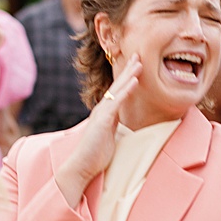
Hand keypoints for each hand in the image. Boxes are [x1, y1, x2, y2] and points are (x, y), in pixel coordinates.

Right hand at [55, 55, 142, 204]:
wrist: (81, 165)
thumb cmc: (95, 154)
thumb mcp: (108, 136)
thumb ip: (113, 126)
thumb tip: (120, 124)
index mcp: (105, 113)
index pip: (117, 92)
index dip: (127, 78)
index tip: (136, 66)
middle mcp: (102, 110)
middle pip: (117, 86)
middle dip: (129, 70)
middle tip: (138, 55)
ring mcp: (102, 114)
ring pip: (118, 90)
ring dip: (129, 75)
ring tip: (139, 62)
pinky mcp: (103, 120)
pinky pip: (117, 102)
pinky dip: (126, 90)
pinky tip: (134, 81)